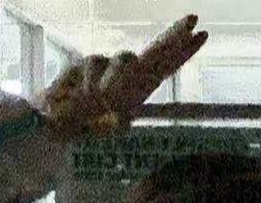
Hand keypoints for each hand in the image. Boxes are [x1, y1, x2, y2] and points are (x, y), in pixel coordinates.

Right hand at [39, 15, 208, 138]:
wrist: (58, 123)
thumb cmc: (87, 125)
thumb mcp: (111, 127)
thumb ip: (120, 118)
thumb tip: (121, 105)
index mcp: (141, 90)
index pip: (166, 66)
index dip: (183, 51)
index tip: (202, 34)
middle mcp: (129, 75)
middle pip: (156, 50)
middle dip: (175, 35)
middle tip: (193, 19)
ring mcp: (109, 66)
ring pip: (125, 59)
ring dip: (120, 78)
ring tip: (107, 99)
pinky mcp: (89, 62)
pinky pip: (96, 66)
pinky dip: (91, 84)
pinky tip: (84, 96)